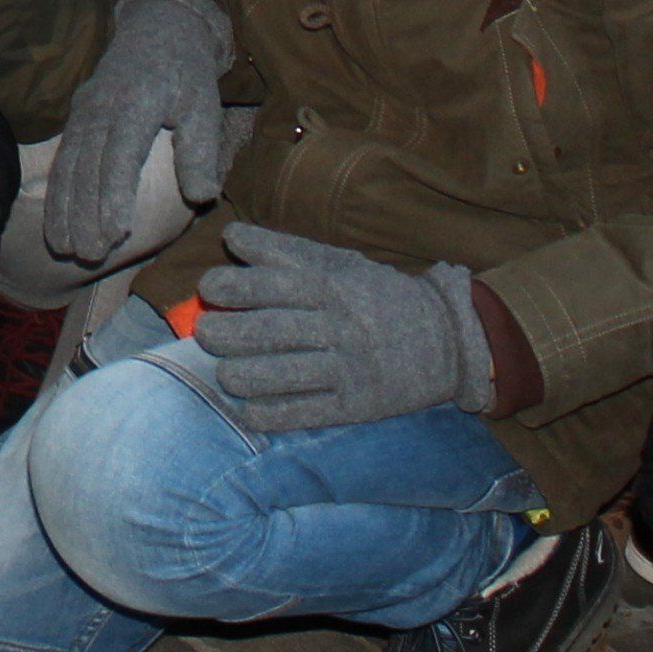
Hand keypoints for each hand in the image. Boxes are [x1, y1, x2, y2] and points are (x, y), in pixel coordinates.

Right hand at [41, 0, 231, 264]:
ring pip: (69, 165)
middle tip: (89, 254)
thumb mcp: (204, 107)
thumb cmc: (186, 76)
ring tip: (65, 248)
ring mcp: (84, 111)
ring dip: (63, 208)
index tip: (115, 233)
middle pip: (87, 166)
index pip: (120, 154)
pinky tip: (55, 224)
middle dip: (85, 212)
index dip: (115, 195)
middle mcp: (102, 106)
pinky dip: (56, 193)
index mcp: (137, 102)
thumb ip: (200, 151)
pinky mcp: (76, 117)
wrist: (158, 31)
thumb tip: (201, 197)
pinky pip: (63, 160)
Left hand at [194, 224, 496, 432]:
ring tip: (223, 374)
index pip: (268, 284)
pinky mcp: (356, 405)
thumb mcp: (338, 262)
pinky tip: (246, 412)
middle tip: (205, 334)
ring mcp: (347, 368)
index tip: (209, 288)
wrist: (447, 339)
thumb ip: (283, 250)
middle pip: (268, 331)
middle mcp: (336, 326)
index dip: (229, 286)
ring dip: (240, 376)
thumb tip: (231, 236)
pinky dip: (269, 416)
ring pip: (281, 375)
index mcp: (330, 286)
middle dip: (225, 334)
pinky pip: (305, 413)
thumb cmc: (377, 295)